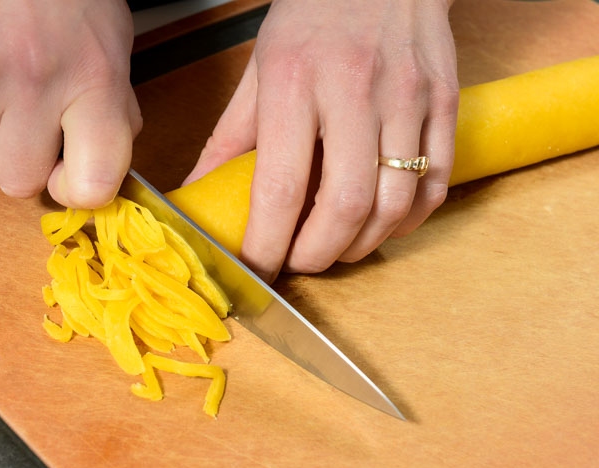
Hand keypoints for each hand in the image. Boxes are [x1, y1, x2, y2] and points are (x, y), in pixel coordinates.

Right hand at [0, 0, 141, 207]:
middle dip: (27, 163)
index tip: (75, 177)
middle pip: (18, 183)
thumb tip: (99, 163)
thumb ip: (111, 108)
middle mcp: (36, 81)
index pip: (91, 183)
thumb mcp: (113, 44)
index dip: (81, 192)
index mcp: (93, 80)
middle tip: (36, 126)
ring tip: (7, 81)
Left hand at [184, 0, 458, 281]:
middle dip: (319, 254)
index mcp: (295, 81)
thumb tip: (199, 193)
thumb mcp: (259, 69)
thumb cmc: (313, 16)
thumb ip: (229, 138)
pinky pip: (434, 183)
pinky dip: (407, 220)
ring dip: (362, 244)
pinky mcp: (444, 102)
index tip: (258, 266)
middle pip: (346, 204)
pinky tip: (381, 223)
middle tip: (299, 261)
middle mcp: (355, 90)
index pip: (280, 185)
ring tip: (336, 247)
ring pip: (395, 203)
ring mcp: (408, 98)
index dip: (268, 242)